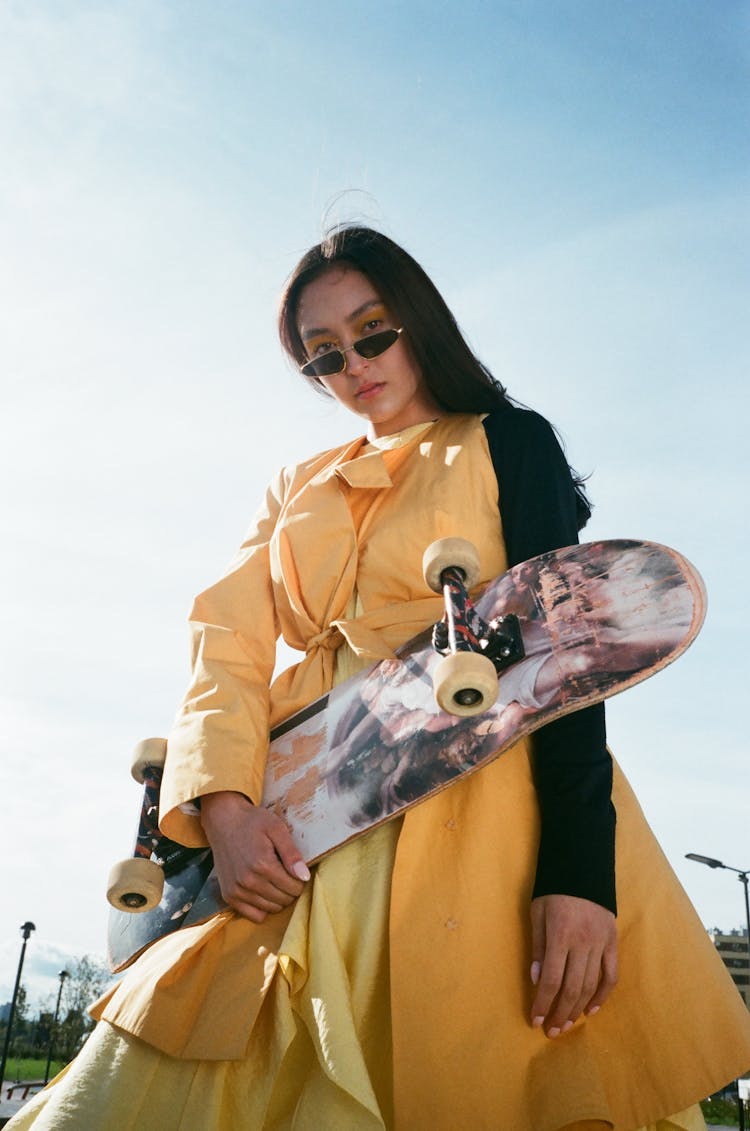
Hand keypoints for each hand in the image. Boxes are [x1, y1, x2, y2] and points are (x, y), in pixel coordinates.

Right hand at [201, 791, 309, 922]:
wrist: (223, 821)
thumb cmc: (252, 822)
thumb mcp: (276, 829)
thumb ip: (291, 853)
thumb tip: (305, 876)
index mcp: (263, 865)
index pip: (294, 887)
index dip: (300, 879)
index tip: (295, 869)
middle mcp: (248, 882)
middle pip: (284, 900)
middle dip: (290, 888)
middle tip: (285, 872)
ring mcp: (237, 891)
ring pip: (271, 909)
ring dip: (278, 898)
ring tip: (274, 879)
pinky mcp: (229, 896)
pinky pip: (254, 915)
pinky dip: (263, 907)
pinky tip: (263, 890)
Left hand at [529, 894, 616, 1037]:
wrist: (582, 867)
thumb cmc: (554, 890)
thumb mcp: (537, 912)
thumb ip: (538, 946)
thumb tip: (536, 980)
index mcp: (561, 935)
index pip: (551, 979)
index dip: (543, 1003)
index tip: (535, 1020)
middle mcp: (583, 943)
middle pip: (571, 988)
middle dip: (560, 1013)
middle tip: (551, 1031)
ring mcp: (601, 943)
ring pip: (591, 985)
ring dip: (577, 1009)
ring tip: (566, 1024)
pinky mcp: (613, 941)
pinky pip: (611, 974)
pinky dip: (603, 995)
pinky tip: (591, 1009)